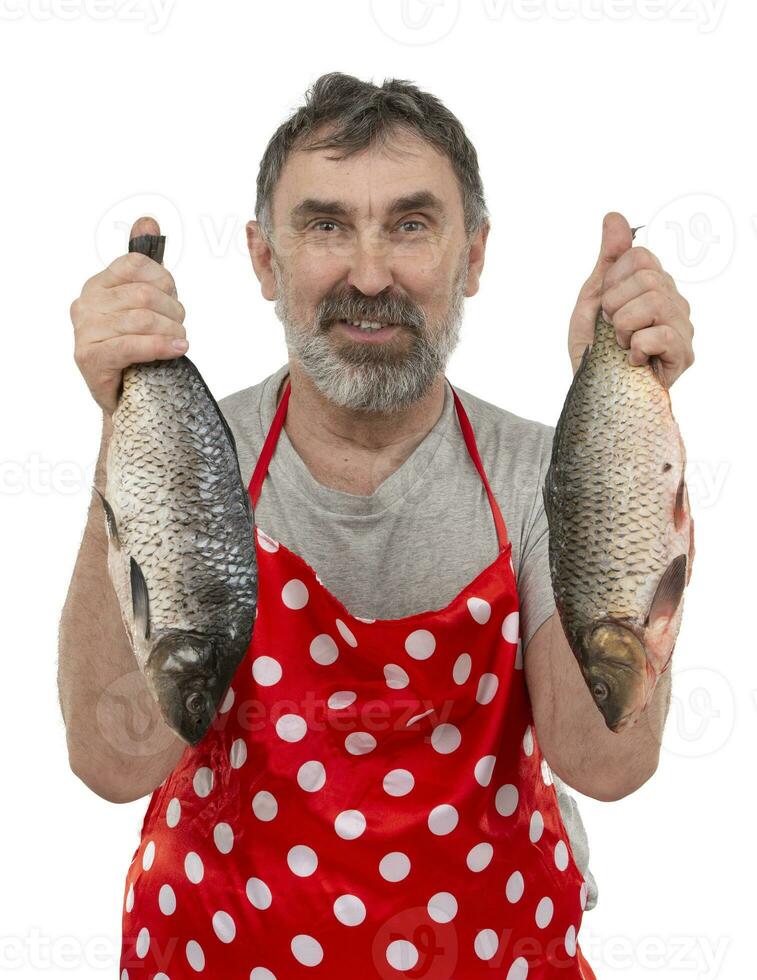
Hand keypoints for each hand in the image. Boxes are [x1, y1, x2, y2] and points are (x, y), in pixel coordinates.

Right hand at [70, 216, 187, 414]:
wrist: (127, 397)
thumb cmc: (136, 349)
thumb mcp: (141, 303)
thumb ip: (143, 264)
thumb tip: (147, 220)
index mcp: (97, 285)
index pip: (135, 264)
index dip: (164, 280)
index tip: (172, 298)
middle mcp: (85, 304)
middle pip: (143, 294)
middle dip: (172, 310)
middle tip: (180, 327)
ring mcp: (84, 331)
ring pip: (141, 319)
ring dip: (171, 331)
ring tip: (180, 341)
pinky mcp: (89, 358)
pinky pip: (132, 345)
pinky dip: (161, 346)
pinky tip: (179, 350)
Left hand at [568, 211, 694, 387]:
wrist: (592, 391)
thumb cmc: (594, 349)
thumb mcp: (593, 298)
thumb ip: (609, 259)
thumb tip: (614, 216)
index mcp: (654, 284)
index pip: (640, 256)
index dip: (613, 282)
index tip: (605, 307)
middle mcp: (674, 301)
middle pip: (648, 277)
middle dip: (615, 306)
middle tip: (611, 329)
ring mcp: (683, 327)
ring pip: (654, 302)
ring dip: (623, 328)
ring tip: (620, 345)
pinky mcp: (684, 354)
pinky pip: (661, 334)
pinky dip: (635, 348)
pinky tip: (632, 360)